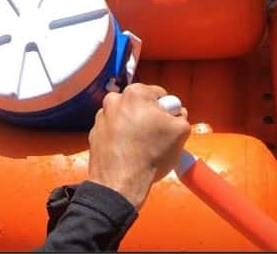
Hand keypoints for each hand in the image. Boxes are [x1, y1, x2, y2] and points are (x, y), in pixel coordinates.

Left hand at [87, 83, 190, 209]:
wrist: (120, 184)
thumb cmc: (151, 155)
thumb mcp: (181, 131)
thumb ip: (182, 115)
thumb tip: (176, 114)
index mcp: (135, 93)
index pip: (159, 95)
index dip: (167, 111)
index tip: (166, 127)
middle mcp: (114, 100)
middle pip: (140, 105)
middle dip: (148, 117)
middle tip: (155, 138)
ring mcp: (101, 117)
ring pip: (125, 117)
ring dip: (132, 127)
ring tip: (140, 148)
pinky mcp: (94, 134)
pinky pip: (113, 131)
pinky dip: (120, 138)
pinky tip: (127, 153)